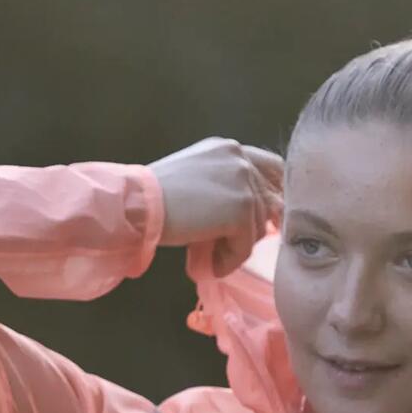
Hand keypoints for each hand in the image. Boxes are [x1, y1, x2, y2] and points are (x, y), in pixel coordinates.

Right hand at [148, 136, 285, 276]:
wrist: (137, 203)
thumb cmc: (154, 196)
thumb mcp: (196, 178)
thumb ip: (225, 187)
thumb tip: (254, 217)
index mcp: (229, 148)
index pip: (274, 169)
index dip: (274, 197)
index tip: (269, 221)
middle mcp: (240, 158)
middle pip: (270, 202)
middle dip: (253, 229)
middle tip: (226, 247)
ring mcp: (243, 181)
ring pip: (258, 227)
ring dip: (236, 247)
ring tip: (210, 257)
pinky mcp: (241, 207)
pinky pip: (246, 245)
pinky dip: (229, 260)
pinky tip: (209, 264)